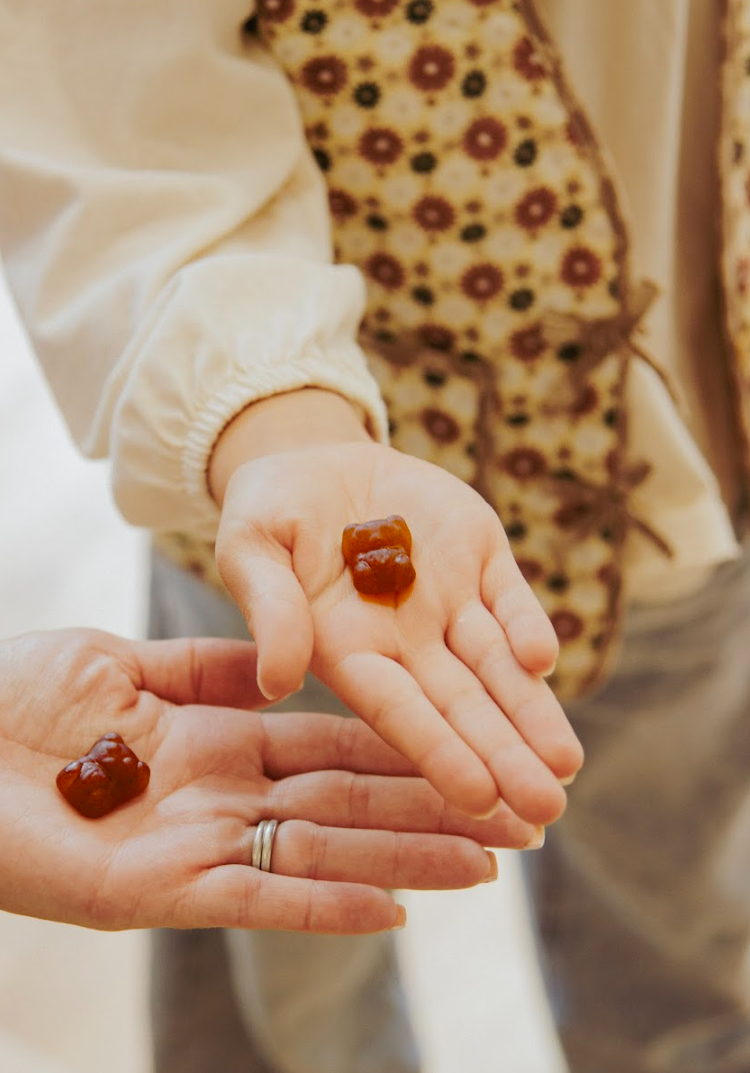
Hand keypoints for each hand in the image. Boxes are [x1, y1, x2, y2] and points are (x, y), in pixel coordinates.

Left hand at [0, 629, 537, 933]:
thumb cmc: (15, 694)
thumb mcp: (122, 664)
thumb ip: (203, 669)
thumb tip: (277, 665)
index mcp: (216, 739)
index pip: (332, 746)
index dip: (404, 750)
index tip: (472, 745)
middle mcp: (221, 797)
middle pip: (347, 806)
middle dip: (433, 811)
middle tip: (519, 818)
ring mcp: (196, 847)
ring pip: (321, 857)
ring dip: (406, 862)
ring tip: (488, 864)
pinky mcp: (158, 893)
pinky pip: (257, 902)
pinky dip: (326, 909)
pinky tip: (397, 910)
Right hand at [215, 434, 582, 824]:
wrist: (317, 461)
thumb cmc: (269, 512)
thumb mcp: (251, 545)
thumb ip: (268, 607)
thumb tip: (277, 682)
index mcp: (347, 651)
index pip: (396, 710)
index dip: (436, 750)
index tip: (478, 798)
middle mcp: (406, 641)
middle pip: (461, 704)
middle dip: (503, 754)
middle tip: (548, 810)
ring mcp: (448, 602)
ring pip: (498, 666)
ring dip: (532, 710)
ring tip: (566, 763)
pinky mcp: (480, 558)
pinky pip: (510, 597)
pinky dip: (528, 626)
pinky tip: (544, 660)